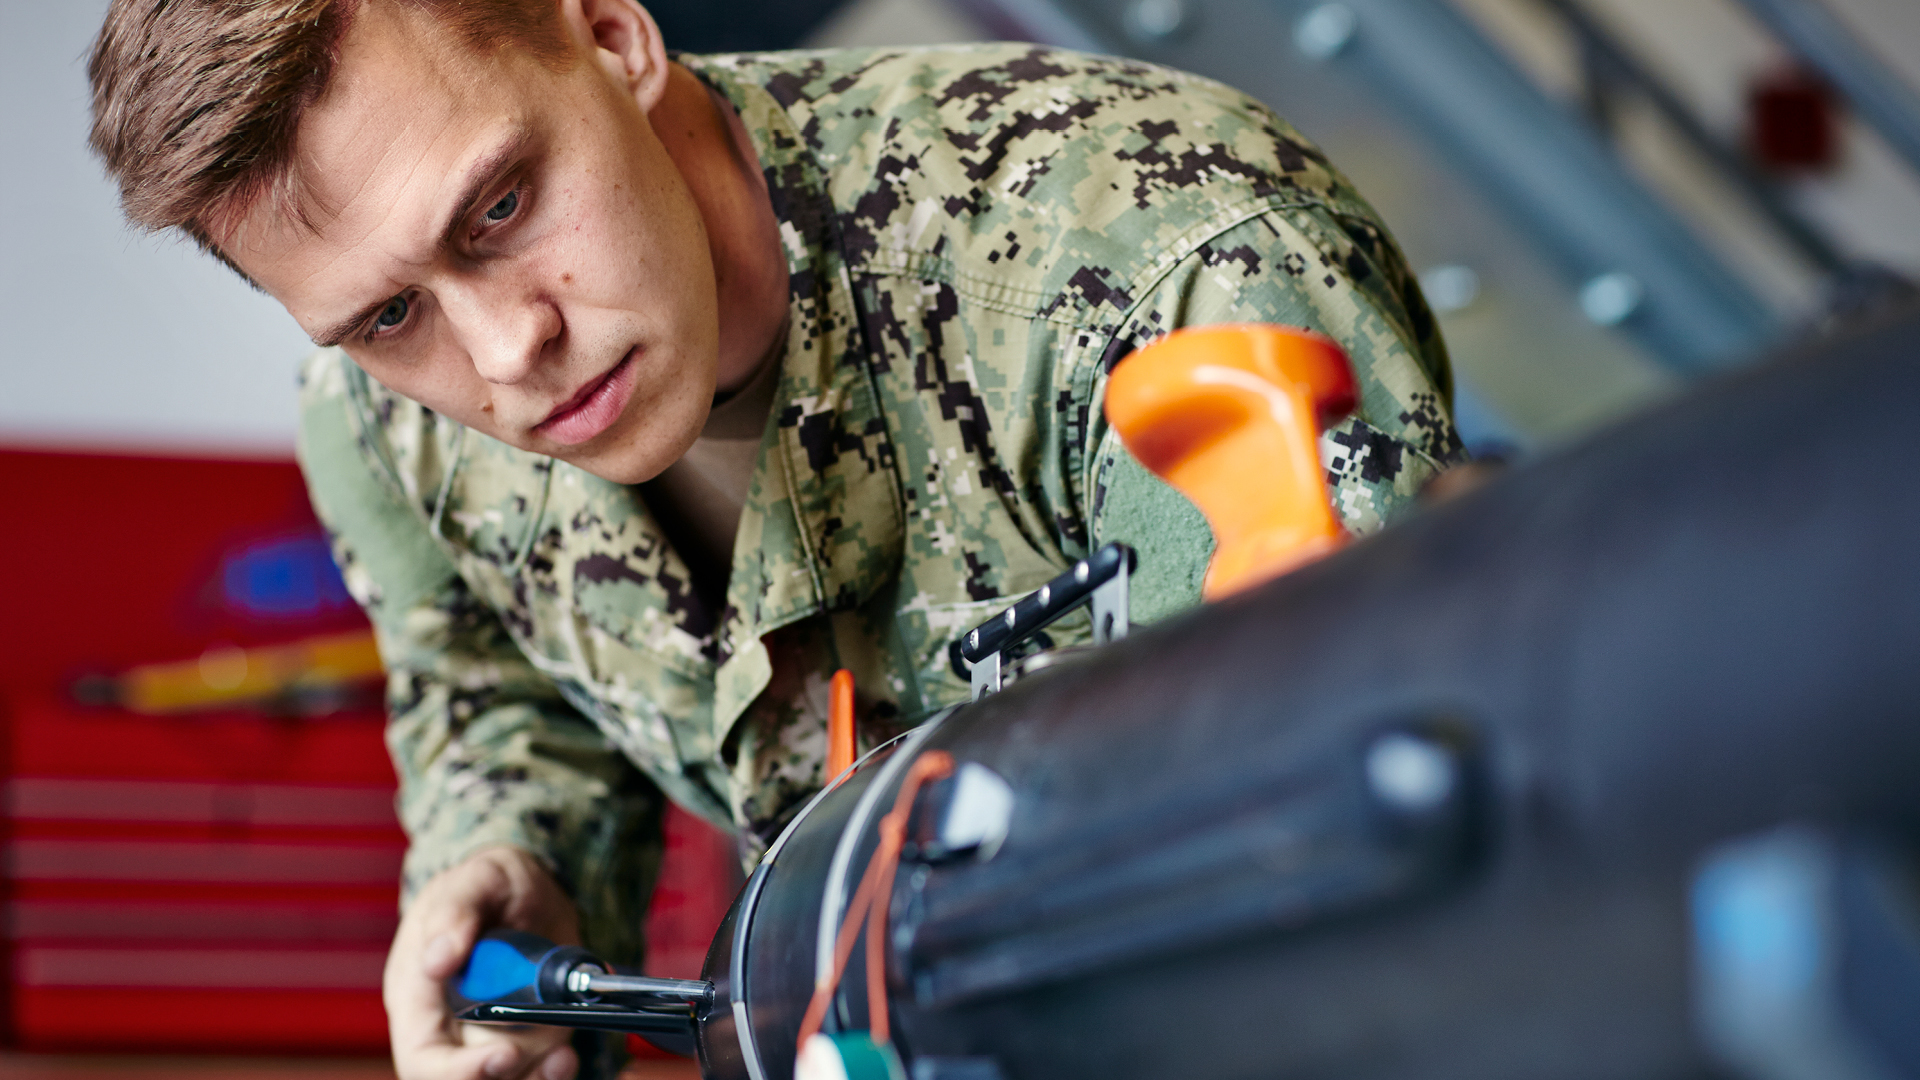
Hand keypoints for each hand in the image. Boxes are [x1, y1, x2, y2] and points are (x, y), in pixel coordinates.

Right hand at [385, 846, 584, 1079]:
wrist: (528, 886)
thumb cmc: (489, 882)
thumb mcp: (476, 879)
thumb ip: (454, 913)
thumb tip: (437, 961)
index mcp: (417, 994)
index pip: (422, 1057)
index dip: (457, 1072)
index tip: (503, 1056)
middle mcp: (448, 1024)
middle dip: (506, 1078)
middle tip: (550, 1060)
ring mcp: (488, 1034)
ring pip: (504, 1079)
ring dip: (535, 1077)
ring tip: (563, 1059)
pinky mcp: (525, 1035)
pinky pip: (533, 1068)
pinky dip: (552, 1071)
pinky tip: (566, 1058)